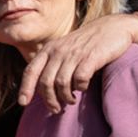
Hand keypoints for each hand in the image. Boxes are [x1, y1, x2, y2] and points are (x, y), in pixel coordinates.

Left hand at [18, 15, 134, 113]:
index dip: (25, 88)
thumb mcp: (64, 49)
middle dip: (49, 100)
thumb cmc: (87, 43)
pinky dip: (80, 87)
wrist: (114, 27)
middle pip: (45, 82)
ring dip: (65, 97)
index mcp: (49, 49)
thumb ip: (53, 64)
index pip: (31, 71)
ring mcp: (74, 53)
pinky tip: (83, 87)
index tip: (23, 103)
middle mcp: (58, 51)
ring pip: (61, 83)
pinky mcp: (91, 57)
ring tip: (70, 101)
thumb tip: (43, 90)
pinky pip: (80, 79)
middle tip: (56, 109)